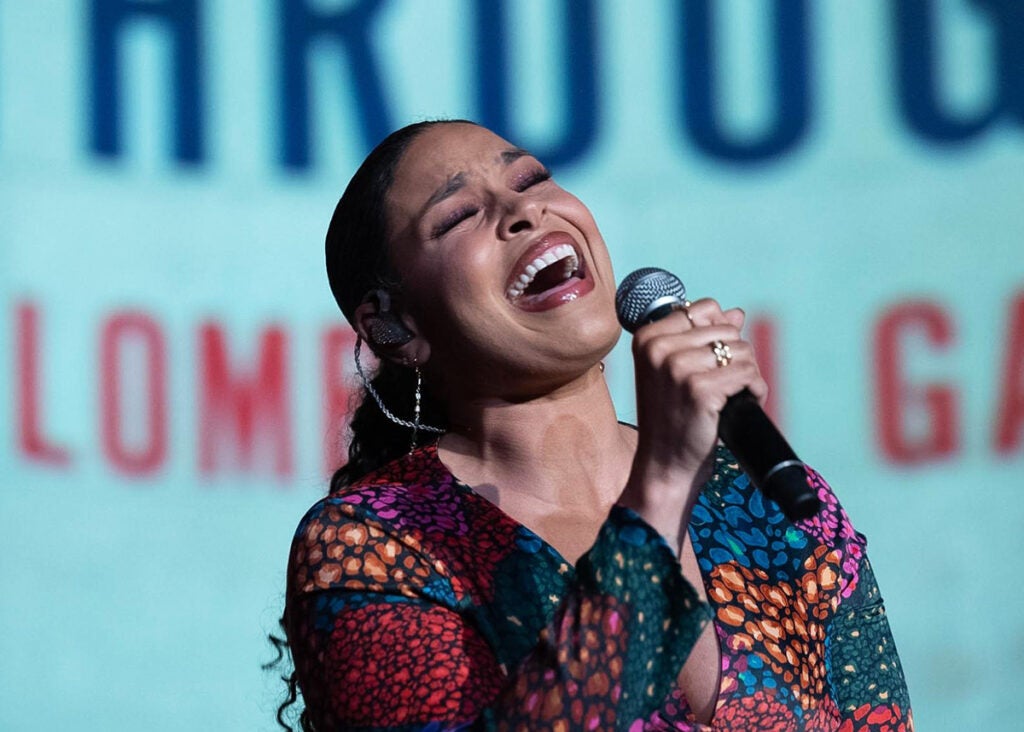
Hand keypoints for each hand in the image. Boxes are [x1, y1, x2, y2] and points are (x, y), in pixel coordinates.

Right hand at [618, 299, 767, 549]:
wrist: (664, 463)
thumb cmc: (671, 417)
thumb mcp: (676, 371)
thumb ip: (702, 337)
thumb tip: (736, 313)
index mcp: (648, 337)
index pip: (704, 308)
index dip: (719, 334)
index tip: (712, 361)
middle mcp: (658, 348)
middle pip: (727, 329)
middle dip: (735, 357)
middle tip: (723, 385)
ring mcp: (677, 368)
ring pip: (742, 350)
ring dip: (747, 374)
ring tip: (730, 396)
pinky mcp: (699, 389)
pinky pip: (748, 374)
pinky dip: (754, 390)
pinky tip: (739, 404)